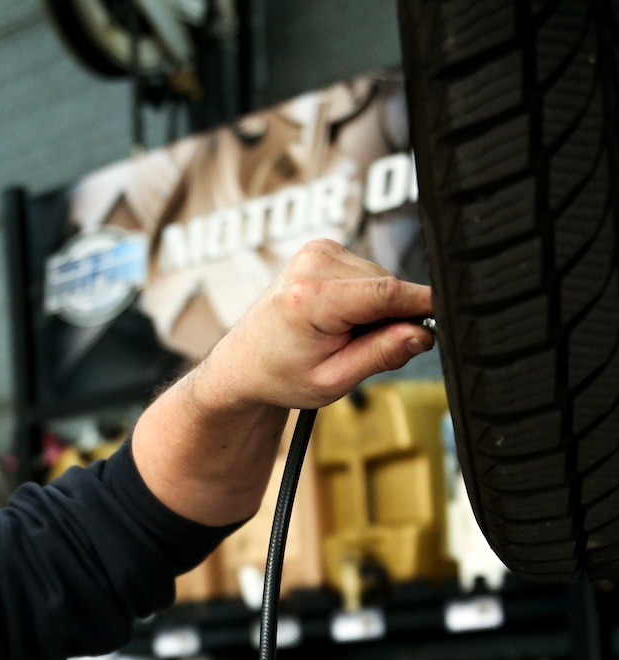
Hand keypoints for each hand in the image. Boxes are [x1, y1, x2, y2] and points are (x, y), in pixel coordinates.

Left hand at [190, 237, 434, 417]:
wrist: (245, 362)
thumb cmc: (282, 375)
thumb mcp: (333, 380)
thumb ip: (380, 355)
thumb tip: (422, 334)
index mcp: (310, 299)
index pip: (385, 293)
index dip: (421, 305)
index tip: (445, 316)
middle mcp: (312, 265)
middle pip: (387, 286)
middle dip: (389, 319)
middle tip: (360, 350)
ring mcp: (316, 251)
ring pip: (380, 278)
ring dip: (375, 309)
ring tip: (342, 335)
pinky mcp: (322, 249)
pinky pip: (367, 273)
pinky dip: (363, 297)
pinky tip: (339, 318)